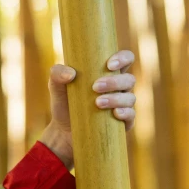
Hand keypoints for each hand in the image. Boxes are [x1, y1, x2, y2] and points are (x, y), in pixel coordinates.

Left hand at [39, 50, 136, 169]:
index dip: (123, 58)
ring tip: (97, 103)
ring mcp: (123, 105)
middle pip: (129, 79)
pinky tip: (115, 113)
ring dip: (116, 98)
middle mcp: (119, 88)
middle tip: (95, 87)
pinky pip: (132, 116)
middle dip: (114, 82)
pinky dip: (125, 113)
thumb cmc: (63, 103)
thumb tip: (71, 73)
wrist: (63, 131)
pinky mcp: (123, 122)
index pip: (126, 59)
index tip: (108, 65)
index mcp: (109, 73)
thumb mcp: (55, 86)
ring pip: (130, 98)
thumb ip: (57, 74)